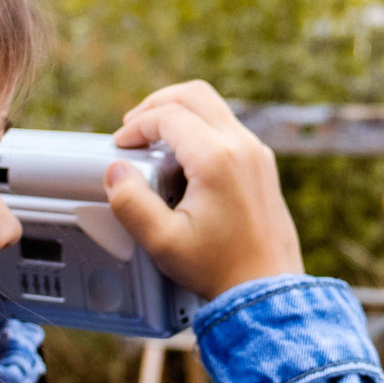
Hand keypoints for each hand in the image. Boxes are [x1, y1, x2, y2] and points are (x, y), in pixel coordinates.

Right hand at [107, 81, 304, 298]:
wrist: (267, 288)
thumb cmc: (221, 269)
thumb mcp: (163, 241)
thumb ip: (131, 203)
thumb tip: (116, 171)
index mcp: (218, 159)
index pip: (168, 116)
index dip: (137, 126)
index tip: (121, 146)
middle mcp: (243, 147)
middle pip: (195, 95)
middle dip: (157, 104)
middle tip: (134, 127)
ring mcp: (257, 153)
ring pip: (214, 107)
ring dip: (179, 114)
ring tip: (154, 141)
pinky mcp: (263, 165)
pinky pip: (227, 128)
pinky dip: (199, 130)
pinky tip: (182, 159)